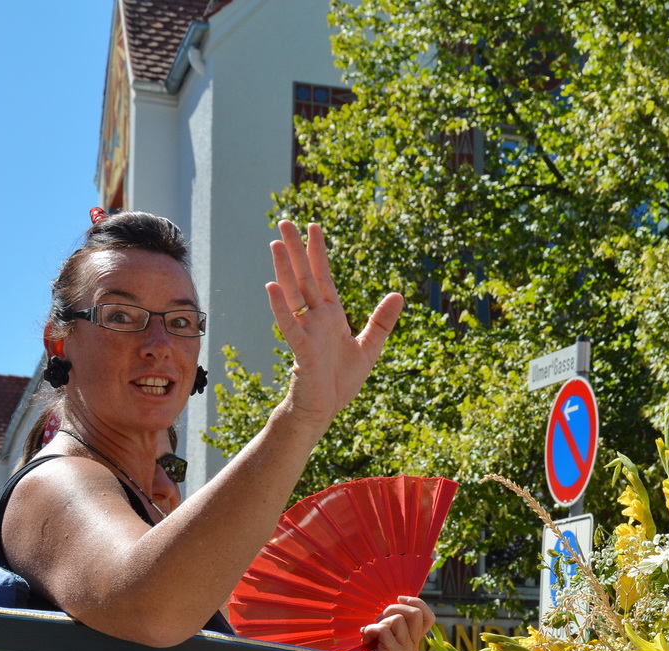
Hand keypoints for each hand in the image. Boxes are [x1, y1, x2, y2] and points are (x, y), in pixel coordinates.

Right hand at [265, 220, 403, 429]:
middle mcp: (315, 319)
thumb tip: (398, 293)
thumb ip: (381, 321)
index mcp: (330, 316)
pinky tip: (271, 287)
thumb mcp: (369, 348)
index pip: (322, 277)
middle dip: (295, 250)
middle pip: (304, 278)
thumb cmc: (340, 382)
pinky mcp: (301, 351)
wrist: (325, 410)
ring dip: (283, 270)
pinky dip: (280, 307)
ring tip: (275, 245)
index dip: (317, 252)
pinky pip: (289, 325)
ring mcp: (306, 332)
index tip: (313, 227)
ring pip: (292, 295)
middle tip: (285, 222)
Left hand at [360, 596, 434, 650]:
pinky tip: (366, 640)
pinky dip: (370, 630)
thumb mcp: (383, 633)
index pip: (428, 617)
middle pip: (416, 614)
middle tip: (379, 619)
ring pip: (398, 619)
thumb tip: (395, 601)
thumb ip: (392, 621)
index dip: (417, 602)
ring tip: (370, 634)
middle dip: (394, 608)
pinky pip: (383, 629)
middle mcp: (413, 647)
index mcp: (413, 641)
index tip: (399, 598)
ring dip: (378, 623)